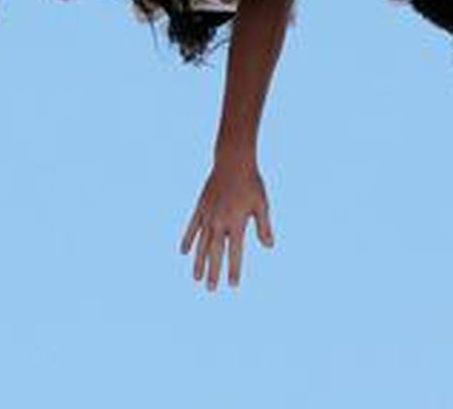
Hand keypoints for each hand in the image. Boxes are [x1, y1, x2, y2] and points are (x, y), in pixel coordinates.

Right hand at [180, 164, 273, 291]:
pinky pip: (191, 227)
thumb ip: (264, 226)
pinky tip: (183, 252)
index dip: (234, 269)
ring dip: (198, 262)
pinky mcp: (200, 208)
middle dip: (213, 272)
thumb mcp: (262, 204)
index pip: (235, 252)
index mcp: (237, 222)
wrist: (232, 162)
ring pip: (201, 243)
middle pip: (215, 252)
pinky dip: (187, 240)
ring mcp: (207, 215)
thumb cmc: (251, 183)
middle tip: (211, 289)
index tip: (232, 285)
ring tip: (196, 278)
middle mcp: (220, 222)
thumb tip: (269, 246)